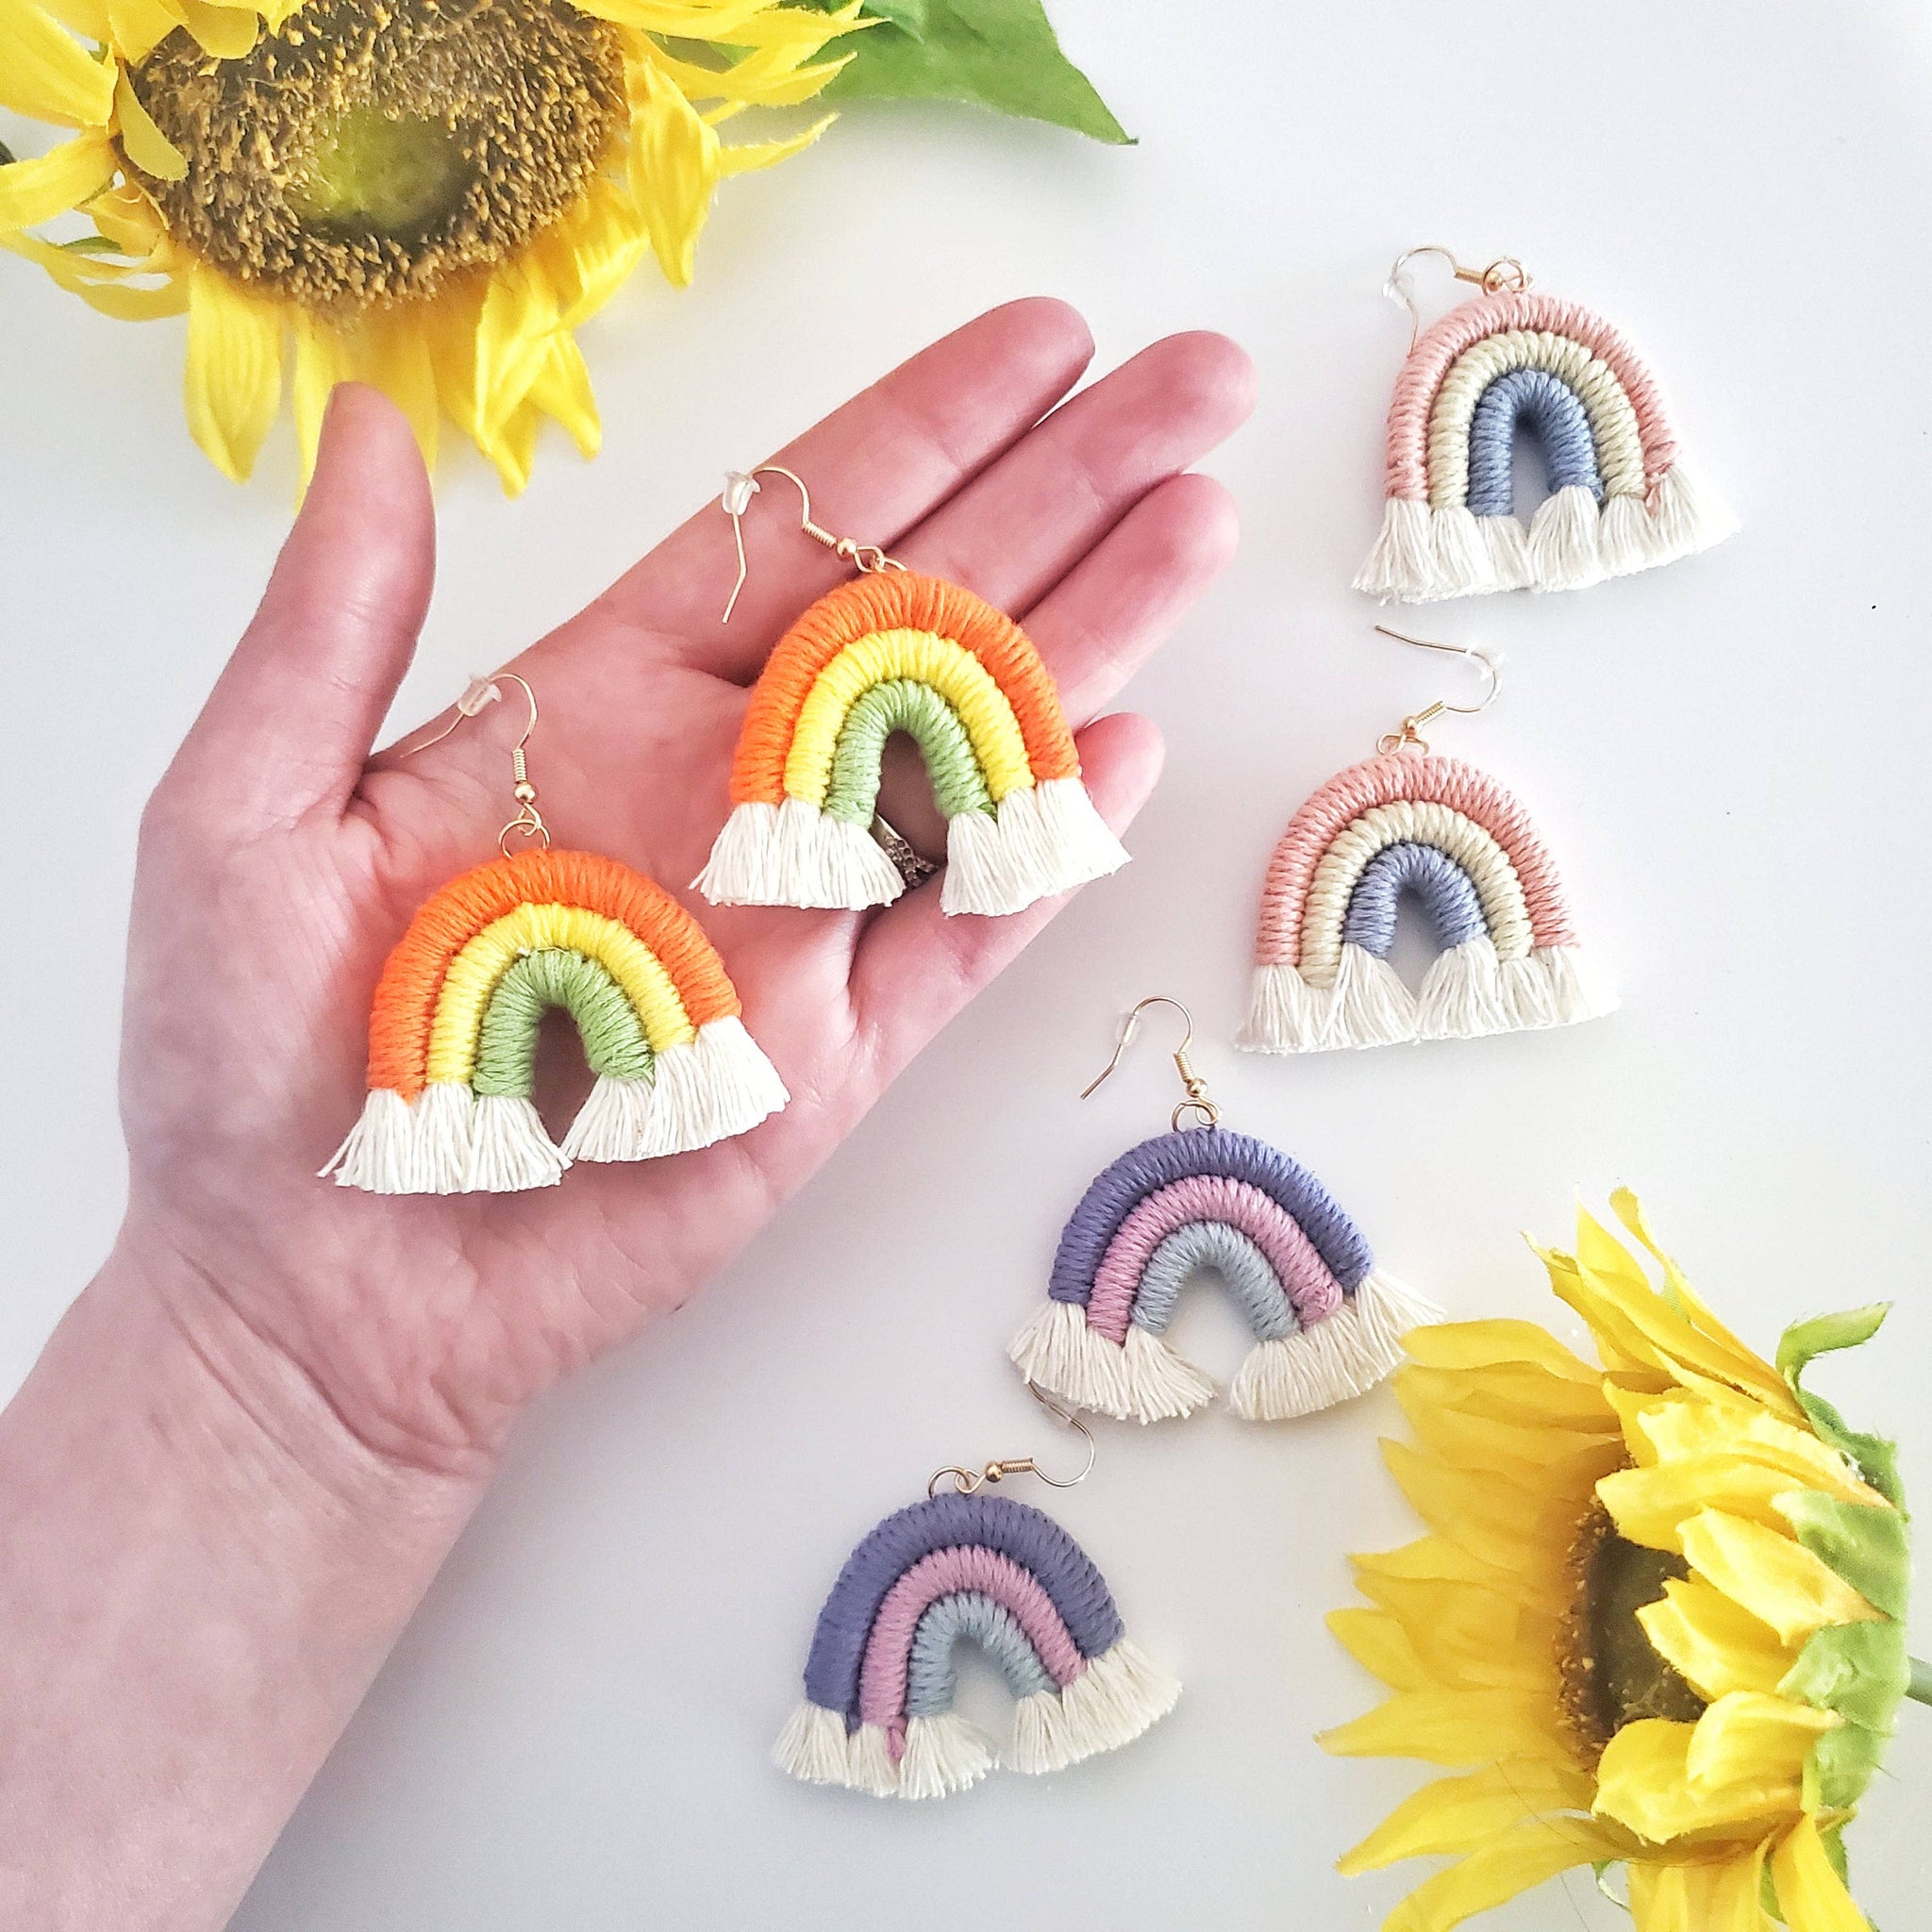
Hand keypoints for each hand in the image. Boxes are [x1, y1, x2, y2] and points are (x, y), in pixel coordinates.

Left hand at [123, 300, 1253, 1475]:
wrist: (314, 1295)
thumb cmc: (253, 1062)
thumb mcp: (246, 816)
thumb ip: (329, 631)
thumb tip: (379, 431)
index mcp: (599, 703)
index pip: (791, 532)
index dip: (920, 430)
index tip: (1040, 341)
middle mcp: (725, 788)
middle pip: (924, 606)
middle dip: (1065, 490)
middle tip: (1196, 387)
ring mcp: (796, 920)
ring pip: (972, 751)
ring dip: (1090, 636)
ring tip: (1197, 525)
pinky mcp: (831, 1056)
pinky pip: (960, 936)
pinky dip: (1045, 851)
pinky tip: (1128, 750)